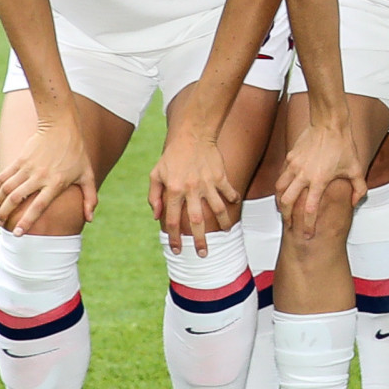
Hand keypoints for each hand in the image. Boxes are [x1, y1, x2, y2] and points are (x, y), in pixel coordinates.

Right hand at [0, 115, 96, 234]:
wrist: (61, 127)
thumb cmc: (77, 153)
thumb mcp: (87, 174)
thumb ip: (90, 198)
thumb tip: (90, 219)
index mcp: (56, 183)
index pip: (38, 206)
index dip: (27, 221)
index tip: (18, 234)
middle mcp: (40, 176)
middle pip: (16, 199)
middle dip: (5, 214)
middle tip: (1, 224)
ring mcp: (28, 167)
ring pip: (7, 189)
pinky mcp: (20, 160)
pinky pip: (4, 177)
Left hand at [147, 122, 240, 254]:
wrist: (192, 135)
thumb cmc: (171, 156)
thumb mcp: (155, 174)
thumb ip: (153, 196)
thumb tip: (156, 216)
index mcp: (173, 191)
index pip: (173, 220)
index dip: (174, 237)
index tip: (177, 250)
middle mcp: (191, 189)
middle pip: (197, 220)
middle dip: (200, 240)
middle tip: (203, 254)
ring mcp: (208, 183)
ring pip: (218, 208)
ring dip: (223, 223)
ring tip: (226, 232)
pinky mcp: (220, 176)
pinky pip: (229, 191)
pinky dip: (233, 198)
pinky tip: (235, 204)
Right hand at [276, 115, 367, 239]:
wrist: (330, 123)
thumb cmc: (344, 145)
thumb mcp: (357, 168)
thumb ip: (359, 188)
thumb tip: (355, 203)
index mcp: (319, 180)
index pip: (310, 210)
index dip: (308, 225)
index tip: (307, 235)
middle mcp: (303, 175)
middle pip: (287, 203)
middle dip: (287, 217)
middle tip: (290, 225)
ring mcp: (294, 166)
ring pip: (279, 189)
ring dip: (280, 202)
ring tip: (283, 209)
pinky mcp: (290, 157)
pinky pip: (281, 175)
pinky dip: (281, 186)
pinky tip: (285, 190)